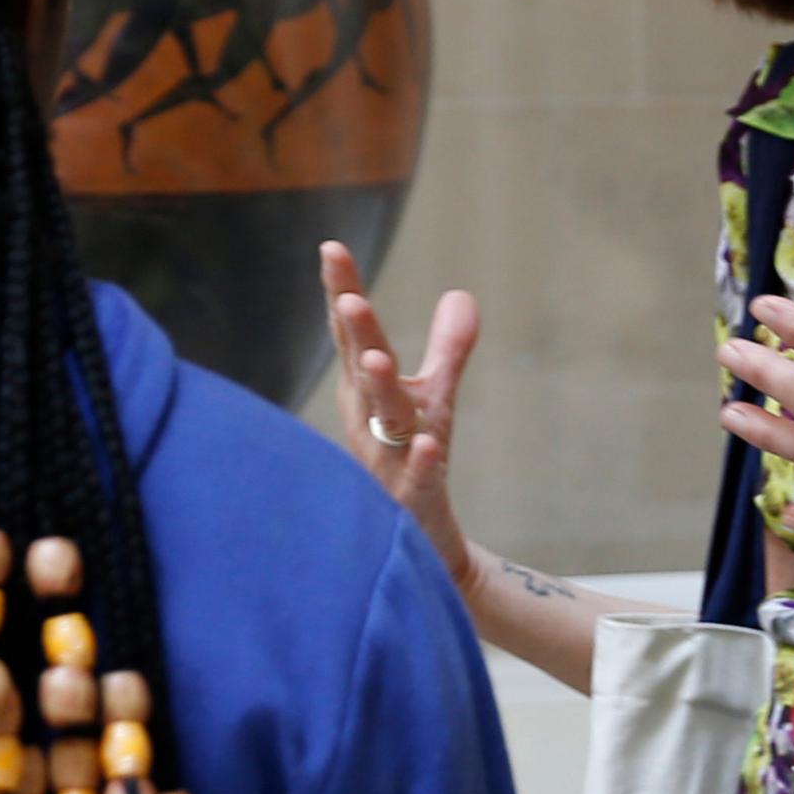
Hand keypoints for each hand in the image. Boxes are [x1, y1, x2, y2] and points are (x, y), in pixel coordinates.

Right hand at [321, 241, 482, 598]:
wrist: (420, 545)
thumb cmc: (413, 461)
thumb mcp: (433, 398)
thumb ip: (447, 348)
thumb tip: (461, 293)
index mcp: (366, 393)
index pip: (352, 336)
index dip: (342, 293)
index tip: (332, 248)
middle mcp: (368, 422)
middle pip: (361, 371)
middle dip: (354, 334)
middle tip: (348, 297)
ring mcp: (385, 462)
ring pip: (381, 422)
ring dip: (378, 389)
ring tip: (378, 359)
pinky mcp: (410, 501)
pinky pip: (415, 478)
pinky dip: (419, 460)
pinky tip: (430, 441)